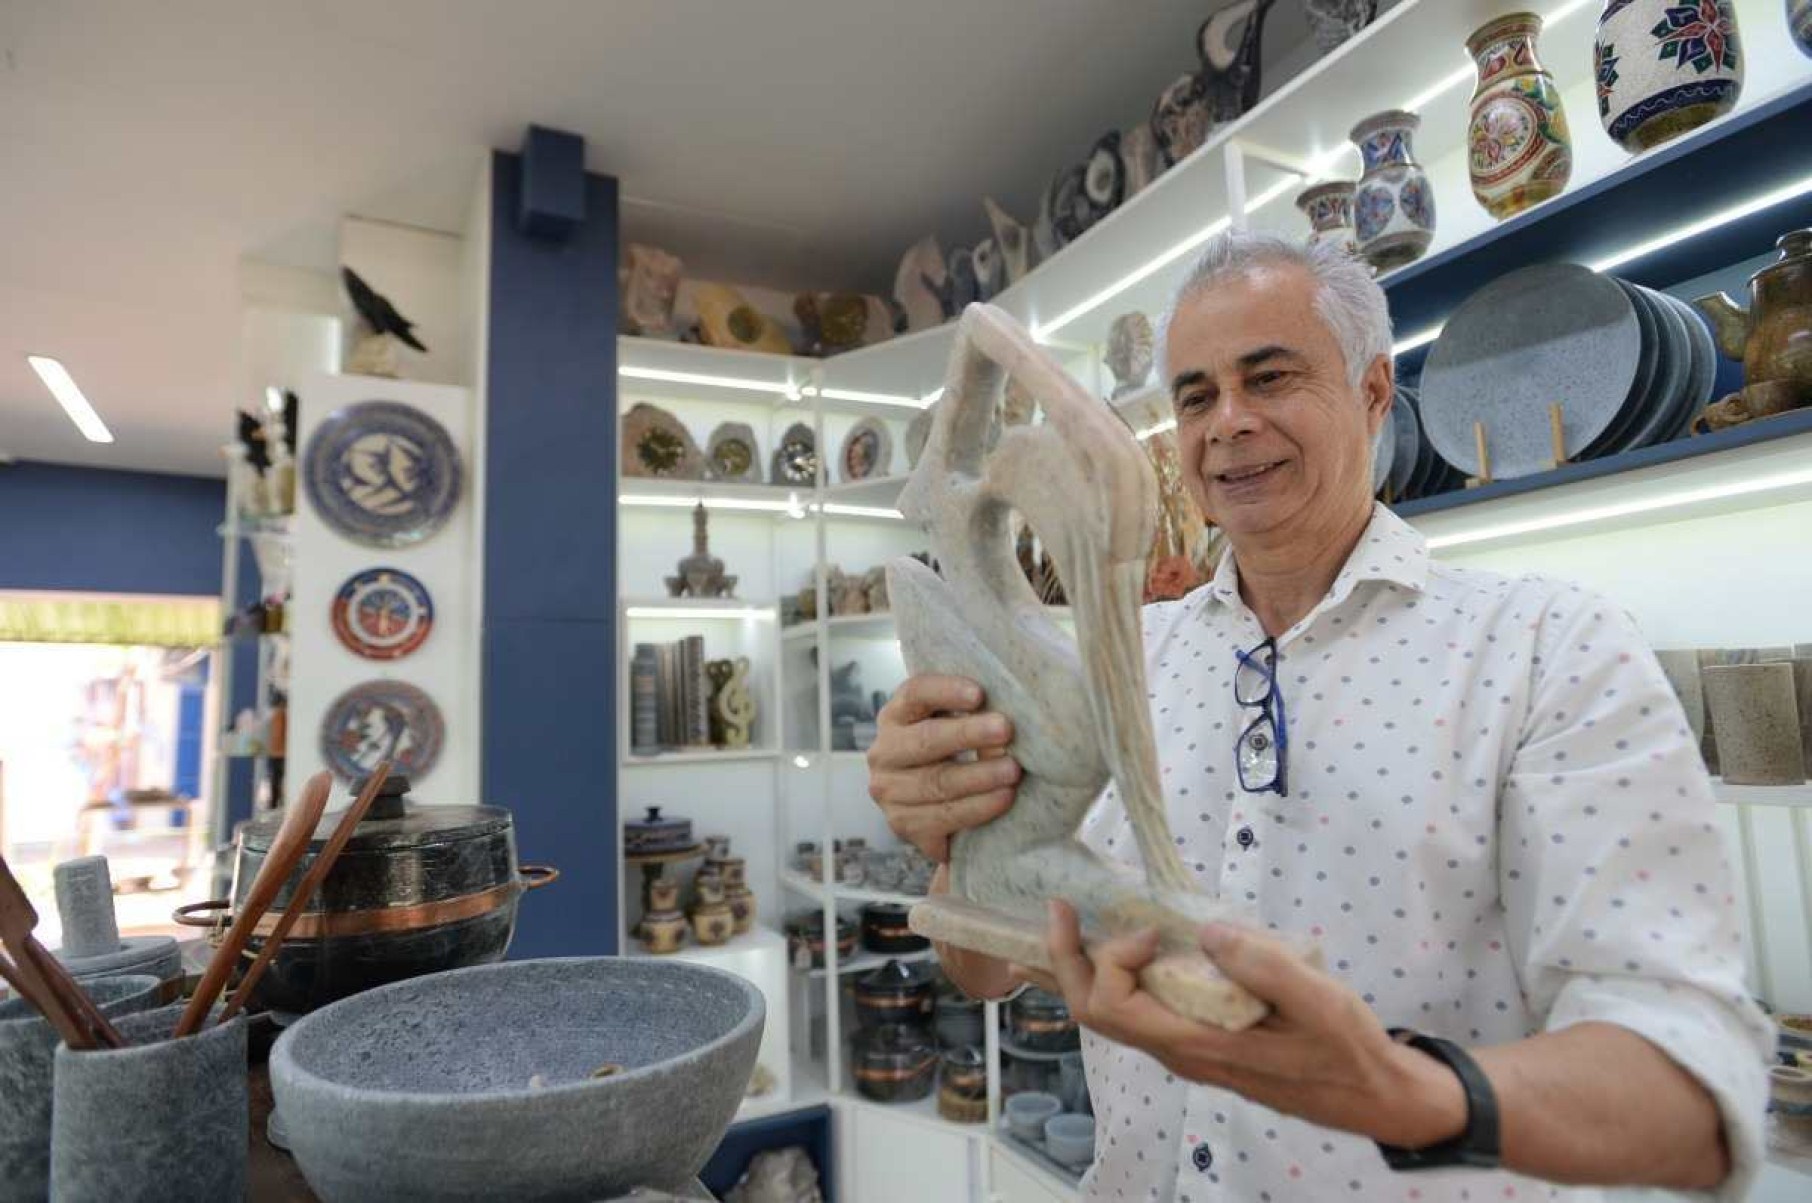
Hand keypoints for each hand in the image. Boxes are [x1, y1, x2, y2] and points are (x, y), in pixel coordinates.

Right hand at [866, 674, 1020, 861]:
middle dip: (968, 734)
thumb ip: (973, 717)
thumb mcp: (954, 724)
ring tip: (1013, 770)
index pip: (915, 694)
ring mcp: (890, 792)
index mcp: (895, 716)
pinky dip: (978, 808)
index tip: (979, 694)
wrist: (932, 805)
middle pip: (926, 739)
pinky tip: (1003, 798)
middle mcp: (884, 753)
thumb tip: (1006, 728)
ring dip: (980, 776)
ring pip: (937, 782)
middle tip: (1005, 729)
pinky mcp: (904, 824)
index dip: (946, 691)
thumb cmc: (950, 753)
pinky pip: (944, 817)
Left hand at [1018, 902, 1466, 1148]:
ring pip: (1113, 1013)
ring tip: (1074, 924)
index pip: (1112, 1007)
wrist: (1372, 1095)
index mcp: (1197, 1045)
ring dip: (1087, 968)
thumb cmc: (1346, 1051)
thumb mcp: (1319, 1003)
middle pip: (1094, 1013)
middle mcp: (1179, 1051)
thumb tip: (1207, 930)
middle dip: (1066, 959)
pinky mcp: (1202, 1040)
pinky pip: (1140, 1011)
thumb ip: (1264, 966)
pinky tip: (1127, 948)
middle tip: (1059, 909)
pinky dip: (1119, 977)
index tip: (1150, 929)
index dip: (1112, 958)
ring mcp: (1188, 1048)